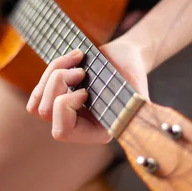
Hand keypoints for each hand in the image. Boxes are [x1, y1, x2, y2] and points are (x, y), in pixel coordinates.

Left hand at [26, 39, 149, 143]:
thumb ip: (139, 112)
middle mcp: (78, 126)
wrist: (126, 58)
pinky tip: (72, 59)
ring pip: (37, 102)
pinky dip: (51, 69)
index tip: (85, 90)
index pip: (62, 131)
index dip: (65, 106)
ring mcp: (64, 113)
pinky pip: (37, 91)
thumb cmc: (133, 75)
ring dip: (52, 74)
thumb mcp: (138, 95)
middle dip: (58, 83)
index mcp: (96, 132)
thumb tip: (155, 128)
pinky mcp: (55, 97)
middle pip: (45, 112)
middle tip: (82, 71)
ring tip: (76, 61)